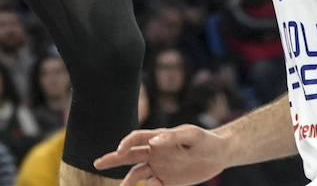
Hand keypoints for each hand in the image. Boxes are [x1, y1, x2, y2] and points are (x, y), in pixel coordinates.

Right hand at [95, 124, 227, 185]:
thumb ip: (173, 137)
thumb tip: (154, 141)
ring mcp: (161, 167)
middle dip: (113, 159)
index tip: (119, 151)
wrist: (219, 155)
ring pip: (138, 174)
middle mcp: (156, 152)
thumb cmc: (205, 139)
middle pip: (130, 155)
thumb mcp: (192, 135)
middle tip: (97, 163)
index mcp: (159, 138)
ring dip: (127, 181)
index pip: (137, 138)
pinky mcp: (169, 182)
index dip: (126, 143)